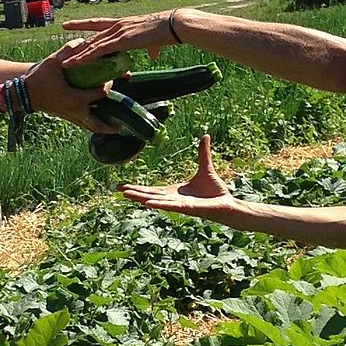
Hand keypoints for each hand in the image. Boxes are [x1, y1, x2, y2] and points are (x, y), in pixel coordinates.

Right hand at [24, 36, 115, 130]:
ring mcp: (71, 116)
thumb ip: (68, 50)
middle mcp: (76, 111)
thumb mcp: (53, 62)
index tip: (113, 76)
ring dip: (104, 128)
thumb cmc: (39, 78)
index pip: (101, 93)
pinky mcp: (67, 117)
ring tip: (117, 129)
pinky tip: (101, 122)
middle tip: (124, 123)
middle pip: (99, 122)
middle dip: (111, 124)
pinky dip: (94, 125)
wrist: (23, 94)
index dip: (109, 84)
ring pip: (91, 127)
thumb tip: (82, 40)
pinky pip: (84, 125)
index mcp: (76, 98)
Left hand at [63, 11, 180, 62]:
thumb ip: (150, 48)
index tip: (70, 25)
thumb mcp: (154, 41)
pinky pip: (99, 51)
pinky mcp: (121, 41)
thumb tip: (152, 55)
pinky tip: (75, 62)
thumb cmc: (167, 31)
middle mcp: (117, 26)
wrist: (173, 24)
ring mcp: (118, 33)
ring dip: (78, 54)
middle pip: (92, 35)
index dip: (84, 25)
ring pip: (93, 45)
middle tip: (61, 46)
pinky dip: (86, 57)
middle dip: (77, 41)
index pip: (99, 24)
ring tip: (64, 62)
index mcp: (123, 24)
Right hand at [119, 135, 239, 223]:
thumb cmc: (216, 192)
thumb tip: (205, 136)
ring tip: (126, 195)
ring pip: (156, 201)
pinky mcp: (188, 209)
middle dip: (133, 193)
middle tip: (117, 190)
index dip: (137, 188)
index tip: (122, 187)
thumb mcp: (206, 168)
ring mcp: (180, 205)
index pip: (152, 190)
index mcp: (174, 192)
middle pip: (149, 196)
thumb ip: (203, 154)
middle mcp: (174, 200)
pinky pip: (171, 206)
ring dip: (141, 198)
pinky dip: (158, 204)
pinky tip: (147, 203)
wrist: (228, 205)